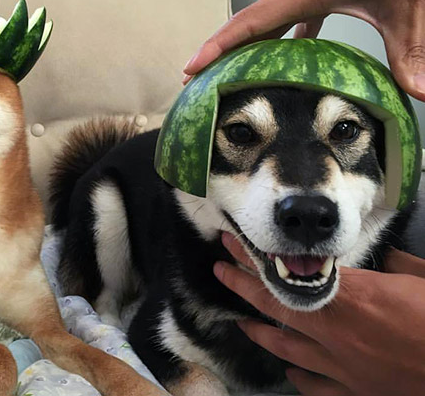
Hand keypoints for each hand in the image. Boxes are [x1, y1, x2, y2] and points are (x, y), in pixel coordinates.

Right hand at [183, 0, 424, 100]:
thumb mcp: (411, 6)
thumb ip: (412, 52)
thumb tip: (421, 95)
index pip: (249, 22)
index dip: (216, 46)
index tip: (191, 68)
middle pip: (244, 24)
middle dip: (217, 52)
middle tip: (195, 81)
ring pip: (262, 21)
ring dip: (242, 45)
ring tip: (226, 74)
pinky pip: (287, 18)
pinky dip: (277, 39)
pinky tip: (285, 59)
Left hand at [214, 232, 424, 395]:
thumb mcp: (424, 280)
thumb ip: (398, 267)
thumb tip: (388, 258)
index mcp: (355, 297)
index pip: (293, 271)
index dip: (262, 257)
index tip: (236, 243)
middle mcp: (337, 331)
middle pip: (275, 304)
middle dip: (242, 284)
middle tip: (220, 269)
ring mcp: (343, 366)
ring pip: (285, 347)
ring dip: (259, 332)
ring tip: (242, 321)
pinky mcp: (356, 392)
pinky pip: (316, 387)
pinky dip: (299, 377)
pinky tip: (290, 371)